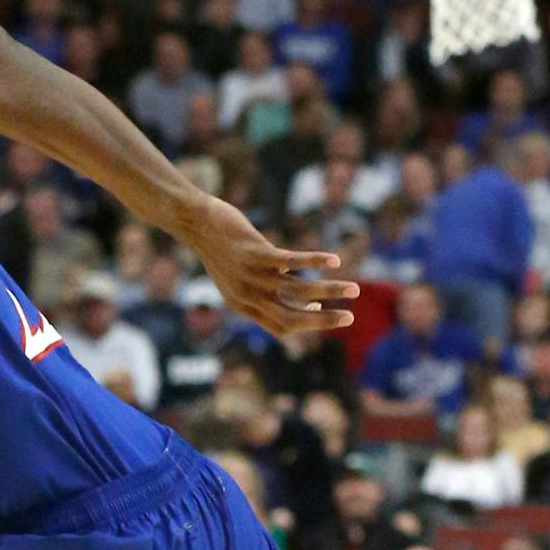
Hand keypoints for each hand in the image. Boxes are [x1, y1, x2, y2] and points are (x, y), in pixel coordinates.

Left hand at [181, 196, 357, 336]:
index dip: (305, 324)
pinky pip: (293, 262)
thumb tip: (286, 284)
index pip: (280, 327)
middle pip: (292, 318)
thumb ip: (258, 289)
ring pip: (299, 291)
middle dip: (324, 321)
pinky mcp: (258, 254)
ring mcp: (253, 276)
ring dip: (330, 291)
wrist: (196, 223)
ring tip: (354, 291)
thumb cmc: (218, 248)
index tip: (323, 312)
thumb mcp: (233, 276)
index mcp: (243, 305)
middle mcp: (249, 296)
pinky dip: (316, 262)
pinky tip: (335, 261)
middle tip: (350, 319)